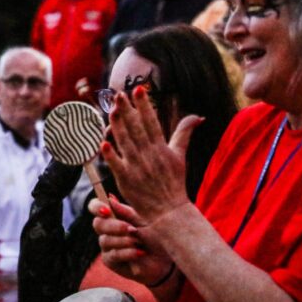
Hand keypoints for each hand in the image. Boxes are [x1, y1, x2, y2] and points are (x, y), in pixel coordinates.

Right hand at [89, 196, 173, 285]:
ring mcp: (106, 245)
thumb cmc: (154, 235)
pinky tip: (140, 252)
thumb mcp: (143, 220)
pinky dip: (127, 253)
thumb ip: (126, 212)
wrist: (164, 259)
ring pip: (105, 240)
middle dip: (114, 226)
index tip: (107, 211)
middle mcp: (106, 229)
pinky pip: (113, 255)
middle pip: (97, 224)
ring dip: (124, 241)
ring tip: (139, 242)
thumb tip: (110, 198)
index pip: (95, 207)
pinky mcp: (110, 261)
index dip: (97, 207)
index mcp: (112, 215)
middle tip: (131, 229)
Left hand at [102, 88, 202, 222]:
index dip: (144, 106)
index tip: (139, 90)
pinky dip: (110, 155)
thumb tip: (198, 116)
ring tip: (111, 111)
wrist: (168, 211)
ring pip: (125, 142)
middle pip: (136, 129)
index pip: (151, 122)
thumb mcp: (180, 156)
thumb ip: (185, 133)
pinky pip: (116, 164)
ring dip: (117, 126)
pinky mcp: (126, 179)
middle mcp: (149, 155)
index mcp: (161, 148)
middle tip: (119, 94)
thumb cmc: (173, 182)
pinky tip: (103, 142)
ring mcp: (136, 167)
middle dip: (128, 110)